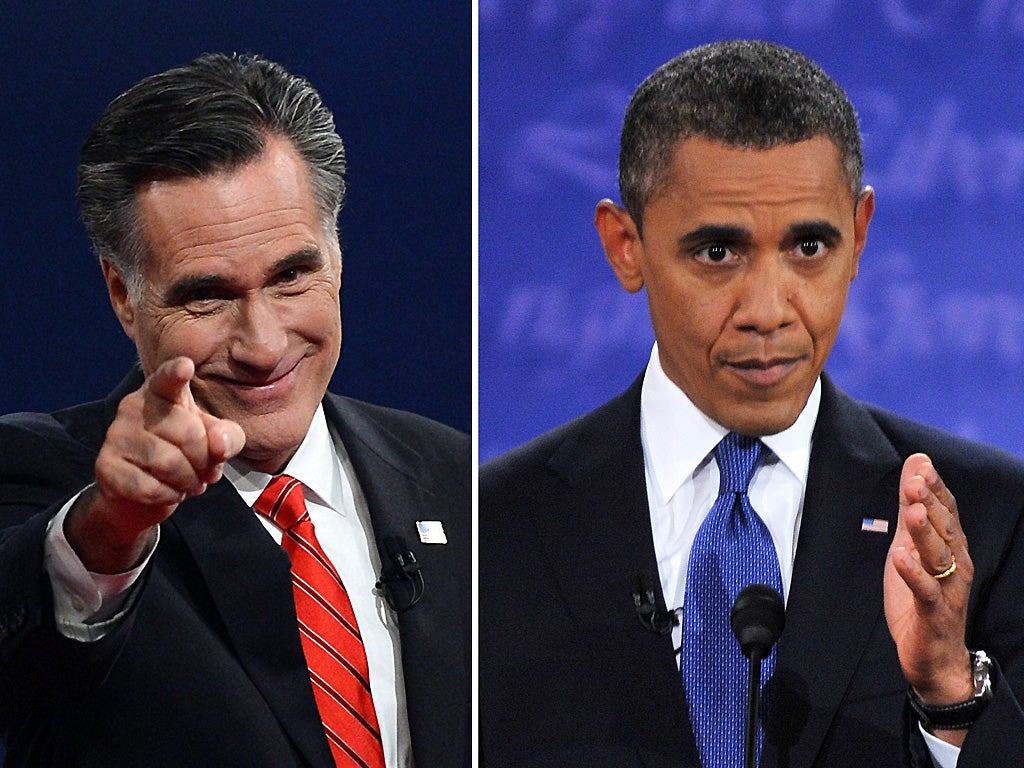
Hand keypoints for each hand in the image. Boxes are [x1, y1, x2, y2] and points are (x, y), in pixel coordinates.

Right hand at [65, 357, 245, 572]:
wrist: (142, 491)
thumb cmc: (184, 453)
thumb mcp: (214, 439)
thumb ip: (228, 436)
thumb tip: (220, 444)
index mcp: (163, 392)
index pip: (168, 378)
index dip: (176, 372)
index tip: (186, 366)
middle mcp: (134, 406)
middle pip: (186, 433)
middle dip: (205, 459)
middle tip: (206, 471)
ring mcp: (116, 435)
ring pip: (167, 463)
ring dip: (189, 480)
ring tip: (191, 482)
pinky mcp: (106, 465)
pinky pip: (149, 487)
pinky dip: (169, 496)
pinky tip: (170, 491)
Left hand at [884, 454, 973, 742]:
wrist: (933, 655)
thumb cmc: (921, 597)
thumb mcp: (909, 546)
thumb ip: (911, 509)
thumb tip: (914, 466)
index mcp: (951, 548)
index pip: (947, 512)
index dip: (935, 488)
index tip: (921, 463)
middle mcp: (956, 565)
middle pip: (944, 530)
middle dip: (931, 504)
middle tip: (916, 479)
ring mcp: (947, 589)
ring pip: (939, 557)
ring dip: (926, 533)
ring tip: (913, 511)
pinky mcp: (933, 613)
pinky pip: (925, 591)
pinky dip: (913, 573)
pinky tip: (900, 557)